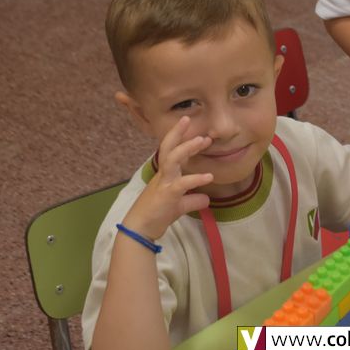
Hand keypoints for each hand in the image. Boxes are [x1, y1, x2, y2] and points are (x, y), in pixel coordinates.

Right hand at [121, 116, 214, 239]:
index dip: (181, 138)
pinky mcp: (167, 195)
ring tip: (202, 140)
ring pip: (172, 160)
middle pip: (168, 148)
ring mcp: (164, 183)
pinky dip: (196, 179)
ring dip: (186, 148)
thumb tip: (206, 198)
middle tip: (187, 119)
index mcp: (165, 174)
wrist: (140, 231)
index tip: (193, 128)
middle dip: (177, 132)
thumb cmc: (157, 215)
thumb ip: (192, 199)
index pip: (172, 151)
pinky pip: (182, 184)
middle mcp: (163, 175)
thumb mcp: (179, 205)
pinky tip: (209, 176)